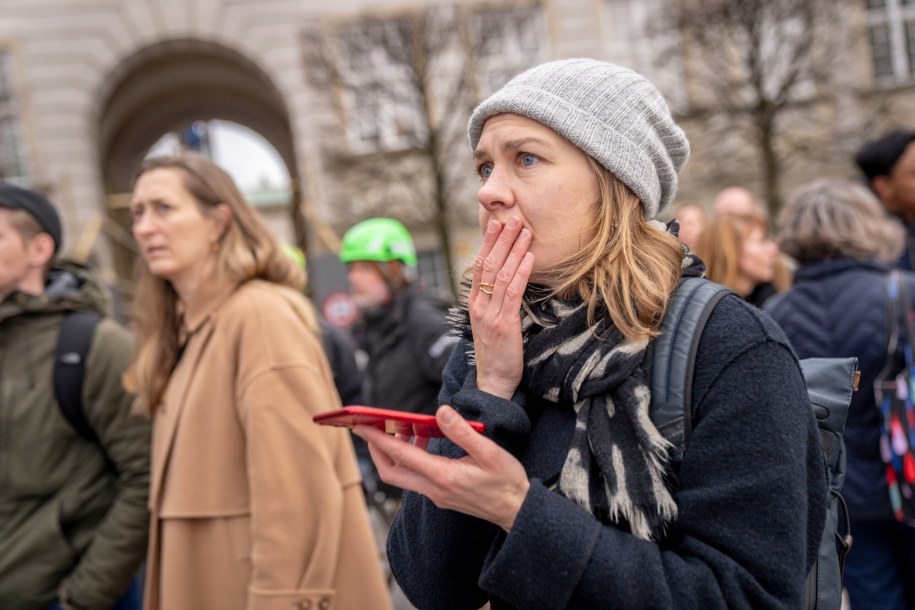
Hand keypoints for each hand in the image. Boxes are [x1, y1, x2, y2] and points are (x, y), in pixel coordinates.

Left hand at [353, 405, 530, 530]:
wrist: (516, 510)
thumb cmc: (506, 481)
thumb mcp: (489, 452)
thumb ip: (462, 432)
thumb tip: (440, 412)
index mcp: (442, 476)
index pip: (400, 455)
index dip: (378, 439)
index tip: (361, 425)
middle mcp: (433, 489)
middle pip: (390, 471)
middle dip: (376, 449)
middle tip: (372, 427)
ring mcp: (436, 495)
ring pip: (402, 475)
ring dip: (395, 453)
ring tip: (403, 428)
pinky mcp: (441, 495)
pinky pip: (416, 477)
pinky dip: (411, 458)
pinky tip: (425, 441)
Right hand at [470, 217, 533, 398]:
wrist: (493, 382)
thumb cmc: (497, 352)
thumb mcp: (492, 323)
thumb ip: (496, 301)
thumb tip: (509, 279)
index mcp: (475, 303)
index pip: (479, 265)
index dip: (489, 242)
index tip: (498, 223)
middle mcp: (479, 305)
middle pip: (489, 264)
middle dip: (502, 239)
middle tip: (513, 218)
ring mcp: (489, 314)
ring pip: (501, 275)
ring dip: (514, 250)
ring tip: (525, 231)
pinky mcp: (503, 324)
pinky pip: (512, 293)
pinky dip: (522, 272)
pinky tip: (530, 258)